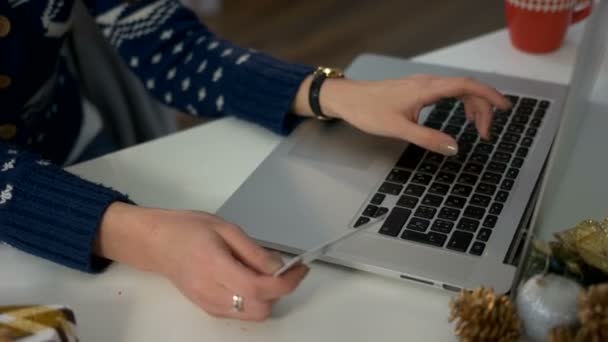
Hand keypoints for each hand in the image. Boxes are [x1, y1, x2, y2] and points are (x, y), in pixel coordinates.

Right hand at [96, 202, 308, 320]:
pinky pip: (240, 313)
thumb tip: (278, 267)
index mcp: (215, 267)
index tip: (299, 269)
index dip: (286, 282)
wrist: (157, 243)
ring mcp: (209, 304)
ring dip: (267, 297)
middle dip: (279, 292)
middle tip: (285, 270)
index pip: (259, 288)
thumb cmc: (187, 230)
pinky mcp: (208, 308)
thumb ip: (253, 251)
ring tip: (265, 272)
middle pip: (260, 309)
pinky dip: (253, 300)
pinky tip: (250, 279)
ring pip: (252, 315)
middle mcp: (211, 292)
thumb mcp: (225, 228)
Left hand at [293, 74, 510, 155]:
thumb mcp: (398, 129)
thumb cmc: (368, 111)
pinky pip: (447, 93)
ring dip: (471, 107)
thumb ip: (428, 139)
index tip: (504, 108)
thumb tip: (454, 148)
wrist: (347, 99)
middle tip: (486, 134)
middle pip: (466, 89)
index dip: (489, 95)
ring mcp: (422, 85)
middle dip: (482, 109)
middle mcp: (428, 83)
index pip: (466, 86)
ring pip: (457, 91)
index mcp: (426, 89)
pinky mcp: (417, 90)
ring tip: (477, 129)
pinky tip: (460, 117)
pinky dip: (459, 104)